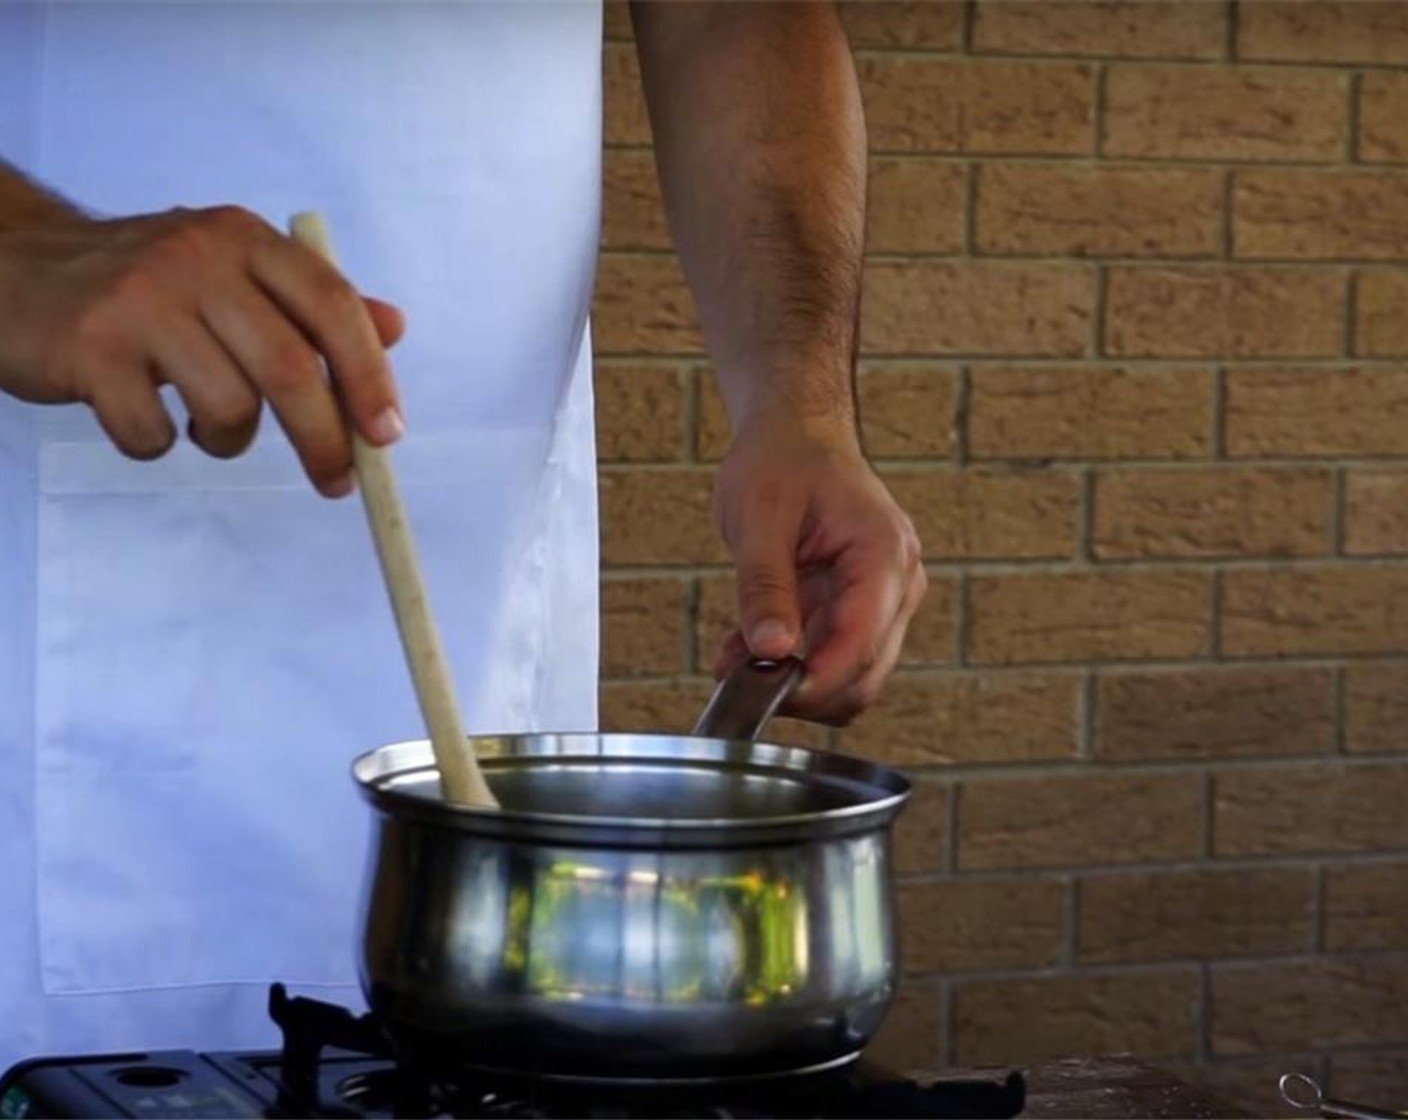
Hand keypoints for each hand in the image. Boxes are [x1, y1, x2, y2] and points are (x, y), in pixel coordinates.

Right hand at [0, 205, 404, 496]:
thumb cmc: (144, 284)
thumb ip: (310, 301)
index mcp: (244, 239)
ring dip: (230, 440)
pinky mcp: (88, 349)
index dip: (370, 376)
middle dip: (327, 440)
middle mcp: (196, 259)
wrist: (13, 266)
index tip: (387, 435)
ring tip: (207, 425)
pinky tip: (145, 418)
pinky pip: (155, 433)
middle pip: (291, 369)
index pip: (332, 306)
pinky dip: (160, 445)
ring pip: (229, 408)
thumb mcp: (231, 271)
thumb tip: (394, 328)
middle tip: (337, 481)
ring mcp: (139, 303)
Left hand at [712, 410, 924, 725]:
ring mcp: (886, 601)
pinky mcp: (861, 610)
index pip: (863, 641)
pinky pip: (834, 658)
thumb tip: (771, 651)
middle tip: (737, 681)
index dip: (817, 680)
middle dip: (804, 690)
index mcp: (884, 553)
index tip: (764, 693)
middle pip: (866, 675)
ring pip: (852, 677)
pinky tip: (749, 652)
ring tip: (735, 661)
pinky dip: (795, 668)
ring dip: (797, 684)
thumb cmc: (783, 460)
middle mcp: (899, 583)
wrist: (797, 435)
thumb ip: (765, 586)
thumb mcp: (759, 518)